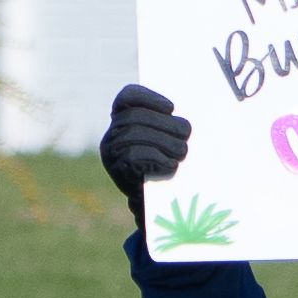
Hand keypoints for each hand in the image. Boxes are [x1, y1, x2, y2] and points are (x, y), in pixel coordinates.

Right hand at [99, 82, 190, 203]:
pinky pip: (134, 156)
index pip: (128, 96)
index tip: (171, 108)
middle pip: (136, 117)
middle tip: (186, 133)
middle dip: (165, 123)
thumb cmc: (166, 164)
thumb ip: (168, 123)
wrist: (158, 201)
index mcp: (123, 120)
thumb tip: (184, 117)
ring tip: (181, 151)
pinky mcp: (117, 170)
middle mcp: (113, 134)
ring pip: (135, 134)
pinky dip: (157, 159)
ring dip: (165, 142)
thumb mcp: (166, 139)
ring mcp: (112, 152)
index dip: (148, 97)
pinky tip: (171, 165)